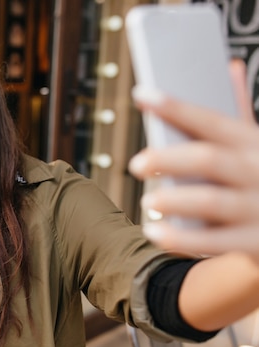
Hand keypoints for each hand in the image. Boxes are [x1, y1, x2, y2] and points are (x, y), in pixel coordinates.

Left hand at [129, 60, 258, 262]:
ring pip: (212, 201)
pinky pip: (214, 242)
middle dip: (168, 158)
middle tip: (136, 164)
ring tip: (148, 200)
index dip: (175, 107)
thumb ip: (240, 113)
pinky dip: (180, 237)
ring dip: (174, 200)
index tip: (141, 94)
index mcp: (255, 143)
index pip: (211, 120)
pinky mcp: (257, 242)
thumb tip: (227, 66)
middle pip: (208, 159)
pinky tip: (154, 231)